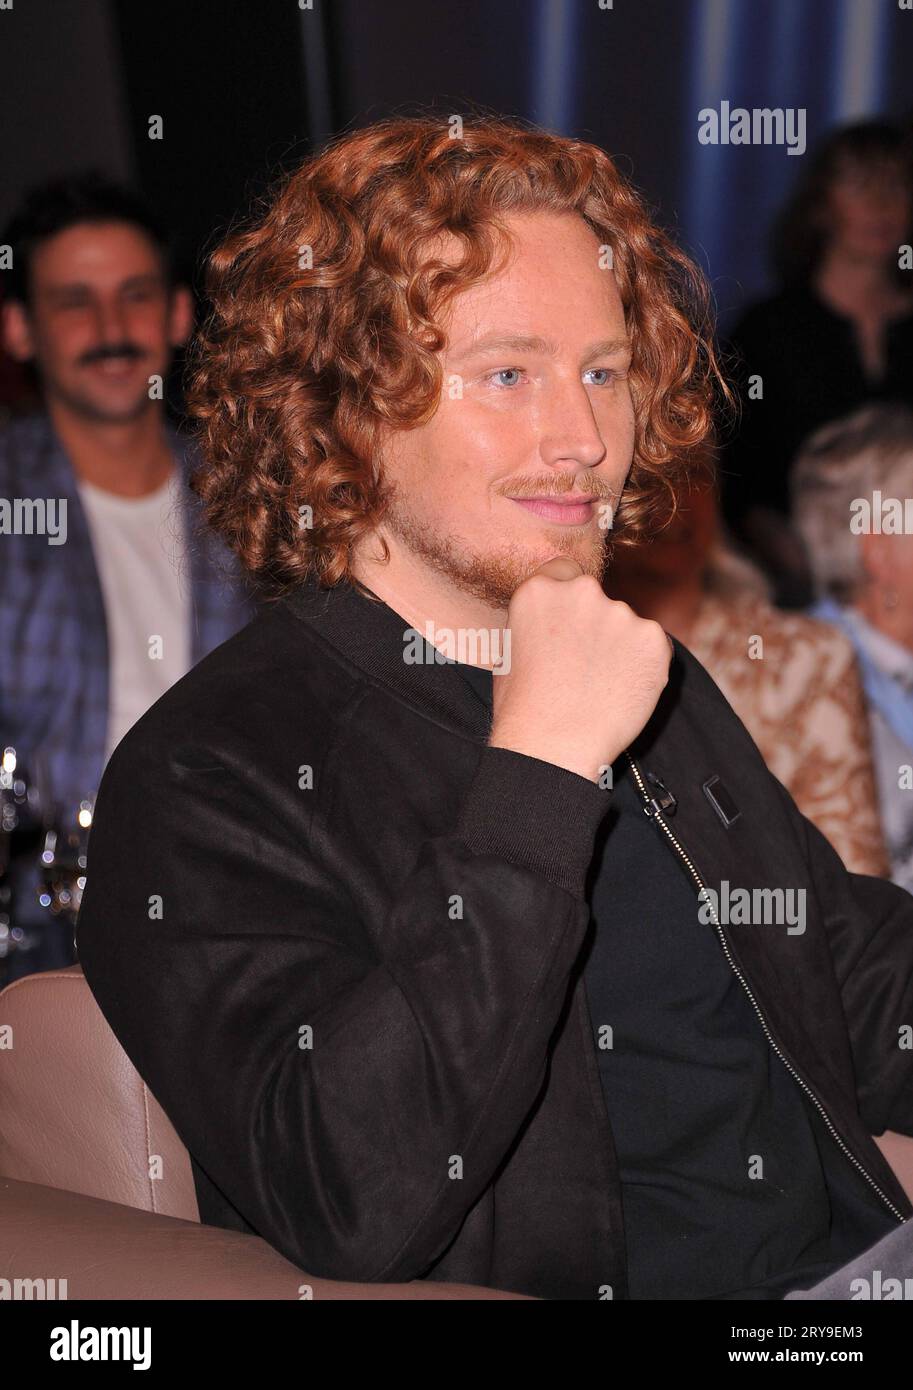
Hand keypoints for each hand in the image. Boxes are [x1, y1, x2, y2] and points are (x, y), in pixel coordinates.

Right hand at [489, 558, 672, 782]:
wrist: (554, 748)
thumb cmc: (523, 711)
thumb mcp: (508, 653)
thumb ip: (536, 624)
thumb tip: (552, 624)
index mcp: (539, 590)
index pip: (565, 573)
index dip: (568, 599)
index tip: (570, 624)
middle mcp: (582, 591)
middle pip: (598, 597)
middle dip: (596, 624)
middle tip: (586, 666)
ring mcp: (621, 613)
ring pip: (627, 625)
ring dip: (621, 648)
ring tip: (602, 688)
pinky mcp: (654, 639)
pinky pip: (654, 647)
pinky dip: (645, 666)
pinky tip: (623, 692)